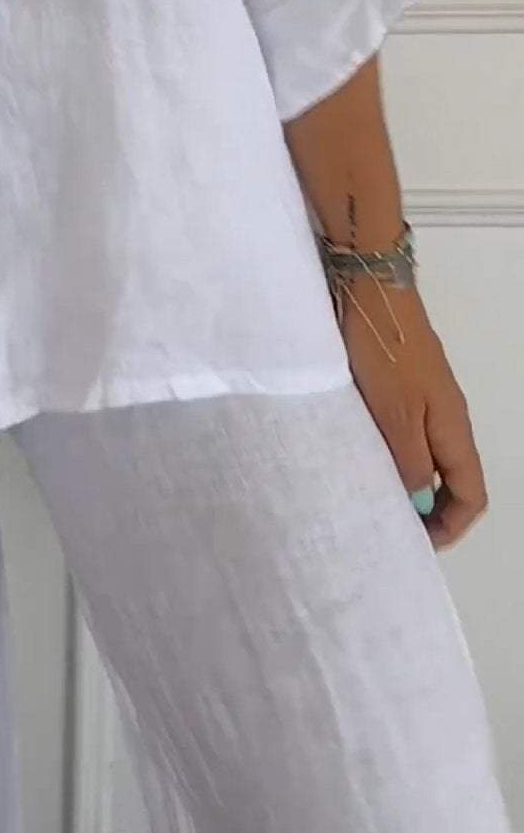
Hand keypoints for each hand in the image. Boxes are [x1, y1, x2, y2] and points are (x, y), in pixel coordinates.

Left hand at [339, 277, 487, 549]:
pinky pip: (406, 434)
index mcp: (454, 430)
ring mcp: (425, 399)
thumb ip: (410, 465)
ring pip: (427, 457)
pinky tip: (359, 454)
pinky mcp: (402, 385)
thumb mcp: (396, 419)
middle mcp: (446, 418)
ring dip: (406, 481)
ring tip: (369, 494)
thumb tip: (421, 504)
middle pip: (452, 479)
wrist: (370, 292)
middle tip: (386, 523)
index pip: (472, 495)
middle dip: (427, 509)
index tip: (415, 540)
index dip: (451, 526)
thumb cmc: (384, 355)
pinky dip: (391, 454)